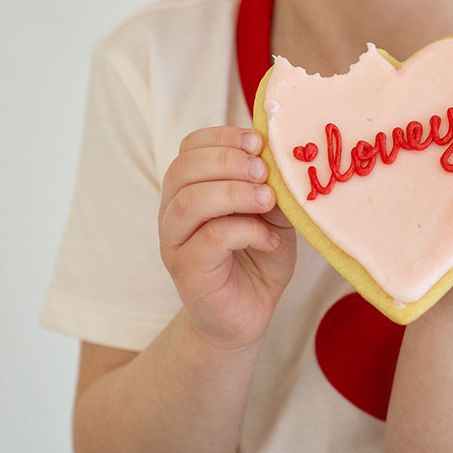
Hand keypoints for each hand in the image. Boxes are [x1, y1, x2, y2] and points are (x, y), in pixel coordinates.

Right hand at [159, 127, 295, 348]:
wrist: (246, 315)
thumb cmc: (257, 256)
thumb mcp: (271, 211)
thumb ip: (269, 183)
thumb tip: (279, 154)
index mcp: (190, 186)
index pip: (190, 146)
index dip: (222, 137)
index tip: (258, 142)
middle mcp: (173, 210)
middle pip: (183, 168)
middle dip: (228, 161)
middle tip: (264, 171)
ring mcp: (174, 241)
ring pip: (189, 201)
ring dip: (234, 193)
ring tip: (268, 199)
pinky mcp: (186, 270)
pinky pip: (210, 238)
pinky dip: (245, 231)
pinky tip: (268, 239)